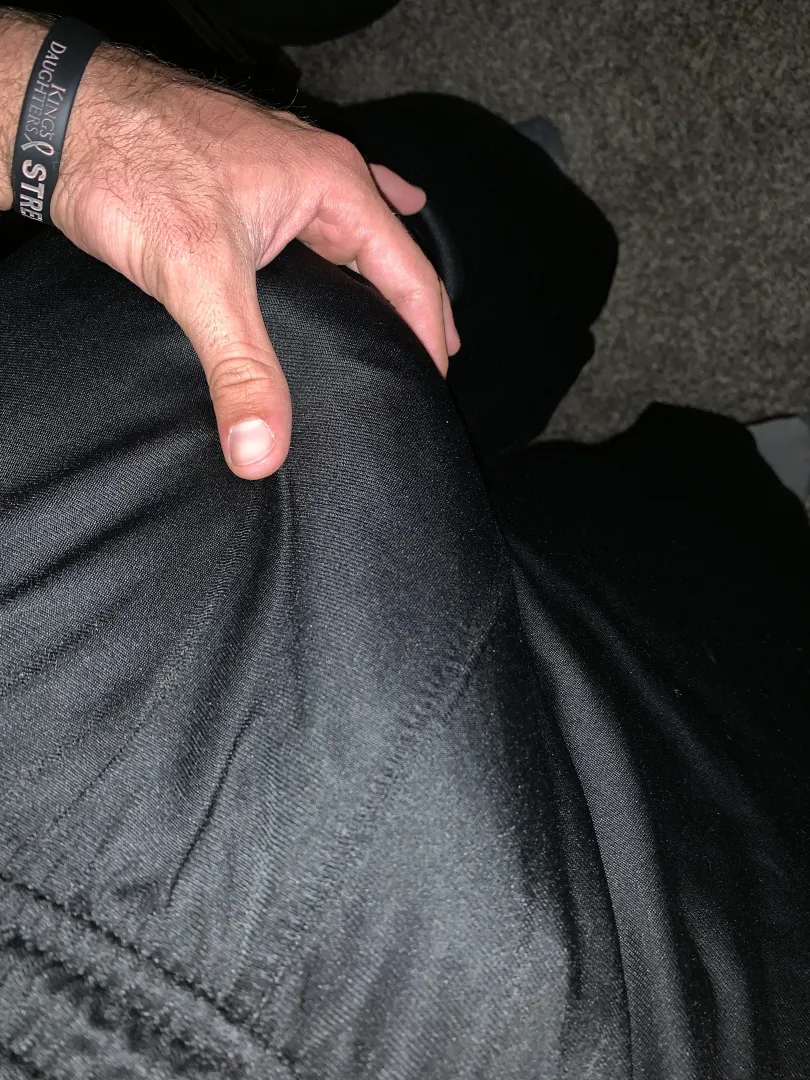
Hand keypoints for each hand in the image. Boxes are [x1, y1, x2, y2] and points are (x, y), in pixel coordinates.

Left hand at [47, 47, 459, 477]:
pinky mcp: (246, 179)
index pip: (409, 272)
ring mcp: (282, 170)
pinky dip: (335, 244)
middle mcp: (317, 170)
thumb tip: (263, 447)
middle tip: (431, 354)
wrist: (63, 115)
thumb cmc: (133, 162)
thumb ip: (239, 367)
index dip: (429, 330)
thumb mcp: (198, 276)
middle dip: (414, 301)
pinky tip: (337, 252)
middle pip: (390, 248)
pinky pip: (312, 218)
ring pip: (352, 231)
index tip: (434, 376)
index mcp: (332, 185)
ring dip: (376, 274)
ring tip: (396, 316)